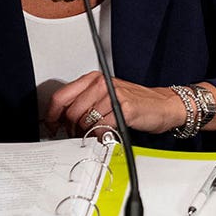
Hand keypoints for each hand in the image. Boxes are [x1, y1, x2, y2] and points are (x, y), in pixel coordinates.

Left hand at [43, 71, 187, 136]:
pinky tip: (107, 135)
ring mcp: (113, 95)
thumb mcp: (106, 98)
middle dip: (71, 129)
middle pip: (71, 112)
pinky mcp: (124, 108)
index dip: (52, 116)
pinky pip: (102, 128)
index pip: (61, 97)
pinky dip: (101, 136)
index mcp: (93, 79)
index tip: (51, 127)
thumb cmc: (135, 103)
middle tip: (78, 135)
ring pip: (84, 121)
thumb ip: (84, 105)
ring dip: (87, 134)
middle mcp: (101, 84)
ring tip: (95, 135)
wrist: (164, 105)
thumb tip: (61, 121)